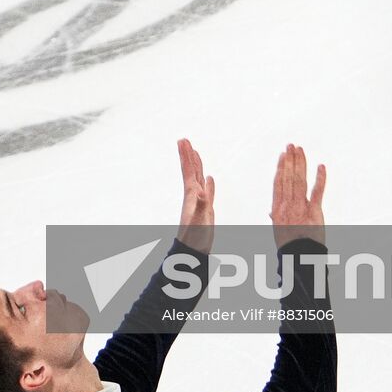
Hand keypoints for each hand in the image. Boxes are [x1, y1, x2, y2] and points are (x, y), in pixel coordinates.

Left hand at [175, 138, 214, 253]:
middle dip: (189, 155)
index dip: (186, 155)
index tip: (182, 140)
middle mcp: (194, 195)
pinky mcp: (206, 209)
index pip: (189, 170)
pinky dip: (209, 183)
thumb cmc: (195, 237)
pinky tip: (209, 178)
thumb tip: (200, 191)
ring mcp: (200, 202)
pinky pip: (208, 191)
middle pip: (191, 170)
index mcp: (191, 194)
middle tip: (185, 140)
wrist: (194, 251)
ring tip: (196, 153)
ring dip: (198, 165)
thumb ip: (200, 206)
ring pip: (199, 178)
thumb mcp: (198, 220)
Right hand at [269, 143, 325, 249]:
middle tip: (292, 146)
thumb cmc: (288, 245)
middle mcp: (288, 205)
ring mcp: (301, 207)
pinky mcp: (315, 212)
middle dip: (290, 160)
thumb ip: (276, 217)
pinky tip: (321, 166)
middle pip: (289, 177)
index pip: (278, 182)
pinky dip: (320, 178)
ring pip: (300, 180)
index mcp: (277, 208)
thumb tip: (271, 211)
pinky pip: (318, 192)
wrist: (300, 257)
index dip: (281, 167)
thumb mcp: (277, 230)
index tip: (283, 155)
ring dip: (301, 163)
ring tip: (300, 150)